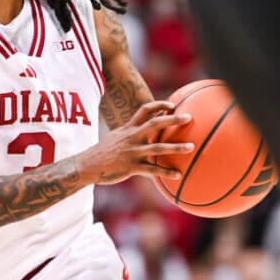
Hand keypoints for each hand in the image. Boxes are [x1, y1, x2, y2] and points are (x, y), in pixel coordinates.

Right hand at [77, 100, 193, 184]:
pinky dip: (166, 172)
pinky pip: (153, 170)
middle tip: (189, 118)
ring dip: (176, 147)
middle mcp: (132, 137)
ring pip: (158, 147)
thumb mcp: (115, 137)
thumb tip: (144, 134)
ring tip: (191, 147)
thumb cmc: (103, 152)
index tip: (172, 105)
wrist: (88, 165)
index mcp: (129, 128)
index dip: (159, 105)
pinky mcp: (132, 167)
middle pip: (156, 124)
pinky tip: (178, 174)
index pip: (145, 110)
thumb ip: (130, 133)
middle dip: (173, 120)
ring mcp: (133, 152)